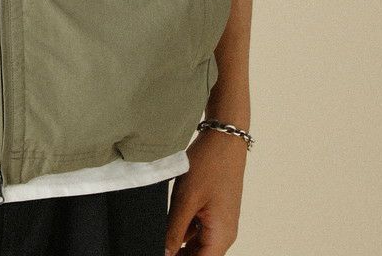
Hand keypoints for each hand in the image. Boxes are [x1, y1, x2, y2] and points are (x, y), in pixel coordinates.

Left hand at [164, 127, 246, 253]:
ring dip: (179, 242)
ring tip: (161, 233)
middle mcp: (224, 233)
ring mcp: (220, 222)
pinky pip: (198, 229)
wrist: (223, 138)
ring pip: (197, 244)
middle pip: (199, 255)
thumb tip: (166, 253)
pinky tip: (169, 222)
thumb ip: (174, 230)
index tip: (160, 253)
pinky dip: (184, 229)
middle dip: (178, 253)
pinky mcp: (215, 211)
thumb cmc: (210, 165)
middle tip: (157, 245)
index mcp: (221, 236)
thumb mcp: (186, 199)